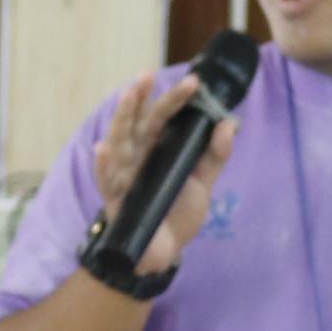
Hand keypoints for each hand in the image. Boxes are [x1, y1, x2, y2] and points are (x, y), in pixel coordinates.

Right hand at [87, 70, 239, 276]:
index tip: (194, 83)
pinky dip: (104, 165)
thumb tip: (230, 123)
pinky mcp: (115, 200)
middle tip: (147, 75)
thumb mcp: (202, 184)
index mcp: (157, 149)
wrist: (164, 255)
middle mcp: (137, 157)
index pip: (164, 117)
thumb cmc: (177, 214)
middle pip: (138, 123)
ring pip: (119, 142)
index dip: (175, 100)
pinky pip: (106, 180)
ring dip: (122, 120)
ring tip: (128, 97)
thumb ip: (214, 155)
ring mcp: (124, 176)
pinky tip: (102, 148)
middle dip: (141, 99)